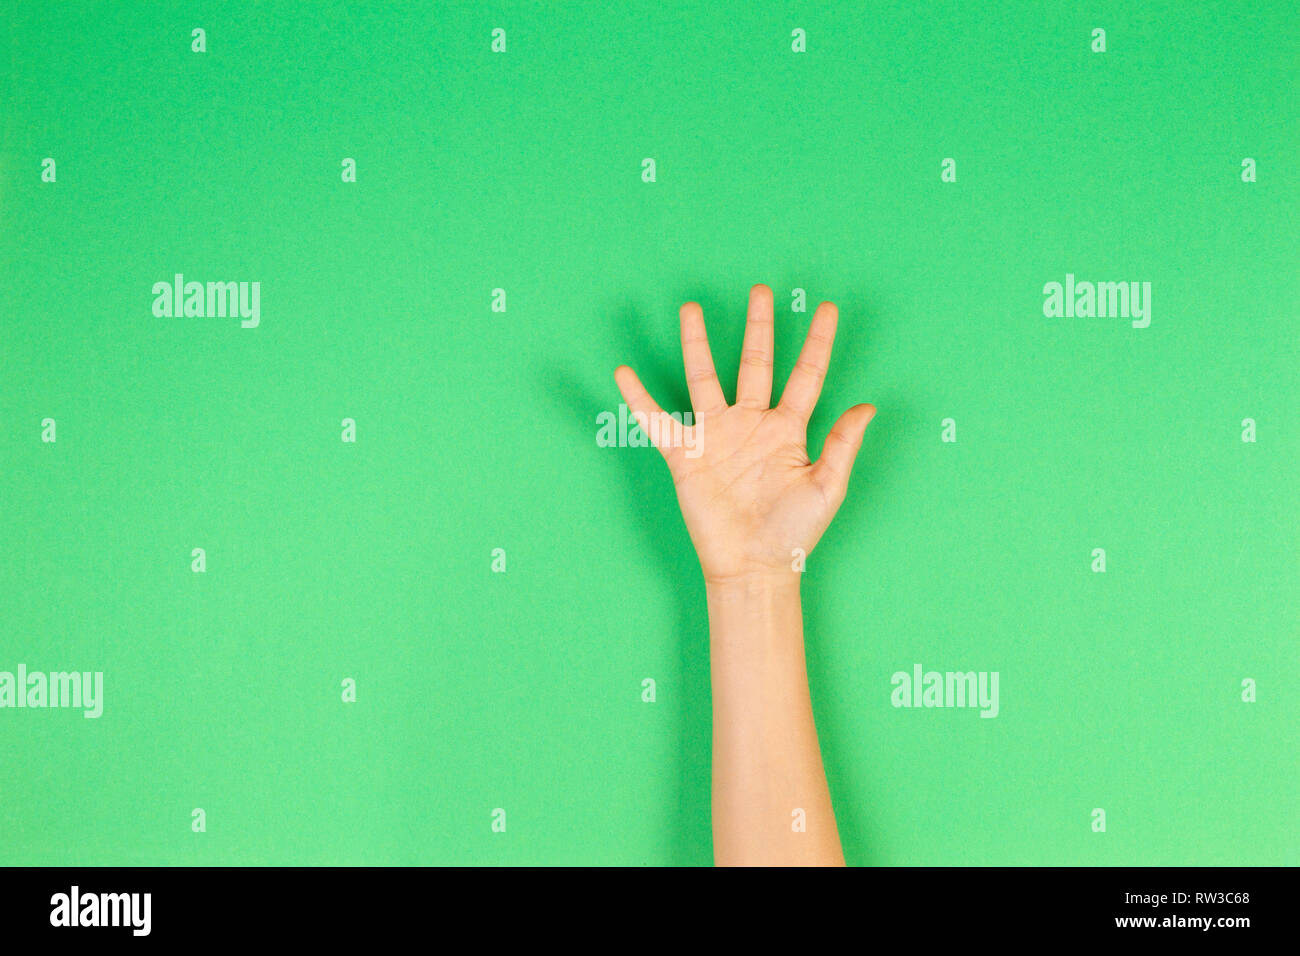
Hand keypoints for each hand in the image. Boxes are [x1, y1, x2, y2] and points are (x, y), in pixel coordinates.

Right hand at [615, 284, 874, 584]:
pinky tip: (623, 373)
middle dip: (759, 326)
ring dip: (696, 343)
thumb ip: (842, 444)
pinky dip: (637, 399)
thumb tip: (868, 405)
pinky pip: (656, 421)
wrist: (754, 567)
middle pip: (755, 363)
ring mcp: (717, 437)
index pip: (806, 375)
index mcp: (788, 430)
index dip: (818, 342)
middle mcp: (751, 425)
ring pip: (704, 378)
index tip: (828, 308)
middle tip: (761, 290)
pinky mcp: (686, 456)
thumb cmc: (793, 535)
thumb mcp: (827, 488)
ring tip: (690, 308)